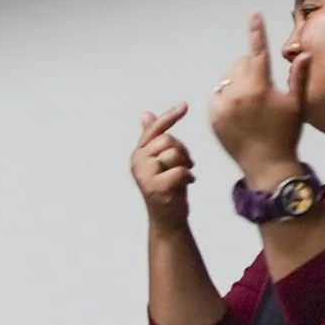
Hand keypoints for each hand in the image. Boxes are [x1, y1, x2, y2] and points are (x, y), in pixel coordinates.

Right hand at [130, 103, 195, 227]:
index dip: (170, 117)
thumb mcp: (161, 160)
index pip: (155, 130)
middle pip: (167, 140)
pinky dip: (187, 177)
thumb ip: (153, 138)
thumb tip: (146, 114)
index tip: (184, 105)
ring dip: (185, 164)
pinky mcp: (155, 187)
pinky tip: (187, 184)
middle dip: (182, 151)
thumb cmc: (167, 188)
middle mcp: (137, 162)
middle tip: (186, 165)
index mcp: (138, 154)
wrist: (168, 219)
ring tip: (184, 175)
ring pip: (174, 154)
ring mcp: (144, 175)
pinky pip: (179, 171)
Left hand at [206, 14, 306, 183]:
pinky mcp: (212, 117)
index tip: (253, 14)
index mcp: (259, 87)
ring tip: (251, 102)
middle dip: (250, 67)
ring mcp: (222, 106)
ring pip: (226, 79)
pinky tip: (239, 111)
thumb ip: (297, 78)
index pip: (257, 52)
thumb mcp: (296, 105)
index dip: (256, 32)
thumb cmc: (286, 134)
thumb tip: (303, 53)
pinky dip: (226, 97)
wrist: (266, 165)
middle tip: (262, 86)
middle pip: (239, 64)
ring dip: (237, 82)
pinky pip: (217, 96)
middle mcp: (237, 94)